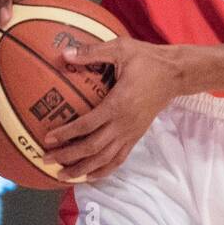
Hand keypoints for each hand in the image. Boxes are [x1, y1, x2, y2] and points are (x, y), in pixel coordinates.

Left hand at [41, 37, 182, 180]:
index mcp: (118, 104)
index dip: (65, 134)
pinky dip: (104, 170)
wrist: (177, 73)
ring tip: (63, 175)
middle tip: (46, 159)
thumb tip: (64, 53)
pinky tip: (90, 176)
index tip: (47, 138)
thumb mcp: (121, 49)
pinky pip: (119, 158)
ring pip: (105, 158)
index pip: (87, 125)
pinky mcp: (137, 135)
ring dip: (83, 169)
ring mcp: (132, 131)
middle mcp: (124, 123)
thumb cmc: (148, 59)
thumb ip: (93, 52)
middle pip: (92, 147)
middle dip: (68, 156)